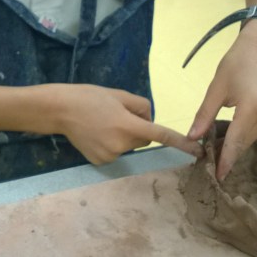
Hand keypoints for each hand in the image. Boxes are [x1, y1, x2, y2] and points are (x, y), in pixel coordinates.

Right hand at [54, 84, 201, 165]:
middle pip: (142, 139)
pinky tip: (96, 134)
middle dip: (136, 129)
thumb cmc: (90, 97)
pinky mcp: (100, 162)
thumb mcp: (120, 94)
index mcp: (128, 126)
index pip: (160, 136)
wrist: (59, 110)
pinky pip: (116, 152)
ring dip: (123, 137)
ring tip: (102, 123)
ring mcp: (110, 157)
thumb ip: (141, 107)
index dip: (180, 143)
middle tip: (116, 115)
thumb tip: (148, 121)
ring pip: (129, 146)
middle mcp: (121, 145)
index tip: (197, 151)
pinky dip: (111, 144)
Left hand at [187, 24, 256, 180]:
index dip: (226, 159)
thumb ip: (204, 116)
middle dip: (228, 154)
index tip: (217, 176)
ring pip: (250, 139)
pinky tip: (230, 137)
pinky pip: (256, 131)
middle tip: (210, 164)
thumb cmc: (234, 65)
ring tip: (217, 151)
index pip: (236, 140)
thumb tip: (193, 139)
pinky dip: (243, 136)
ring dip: (235, 145)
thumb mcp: (215, 89)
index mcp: (251, 107)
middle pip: (244, 142)